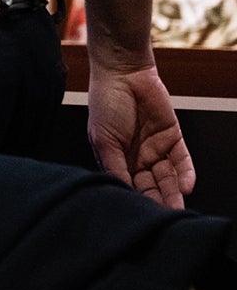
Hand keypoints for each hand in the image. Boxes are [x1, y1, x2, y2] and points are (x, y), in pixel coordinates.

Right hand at [87, 61, 194, 208]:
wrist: (123, 73)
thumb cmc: (105, 102)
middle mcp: (138, 156)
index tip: (144, 214)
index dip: (138, 200)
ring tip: (179, 206)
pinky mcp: (173, 137)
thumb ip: (115, 167)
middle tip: (166, 216)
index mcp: (118, 159)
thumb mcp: (104, 139)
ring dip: (174, 192)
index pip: (131, 186)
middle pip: (152, 185)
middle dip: (160, 201)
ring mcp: (156, 147)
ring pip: (169, 176)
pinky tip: (186, 185)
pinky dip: (186, 173)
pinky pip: (182, 159)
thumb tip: (122, 192)